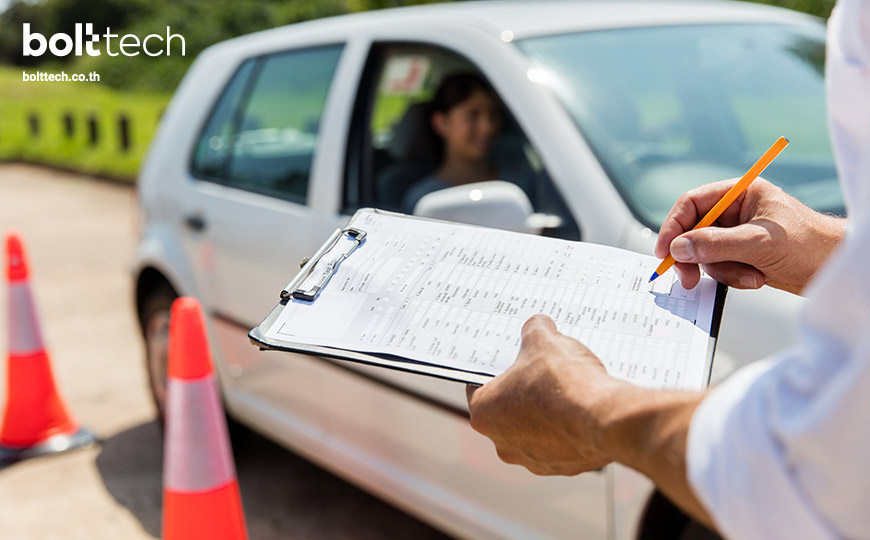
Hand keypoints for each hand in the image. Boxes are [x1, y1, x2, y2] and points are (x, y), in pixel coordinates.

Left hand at [467, 315, 714, 526]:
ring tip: (567, 388)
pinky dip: (569, 427)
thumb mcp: (544, 340)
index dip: (497, 368)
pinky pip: (561, 442)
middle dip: (524, 389)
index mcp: (484, 413)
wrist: (605, 418)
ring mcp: (533, 460)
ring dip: (547, 411)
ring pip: (535, 428)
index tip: (511, 358)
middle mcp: (502, 443)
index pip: (479, 385)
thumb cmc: (564, 383)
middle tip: (542, 370)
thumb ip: (534, 330)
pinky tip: (582, 408)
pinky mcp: (562, 467)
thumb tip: (538, 326)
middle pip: (507, 409)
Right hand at [655, 178, 844, 293]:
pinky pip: (720, 267)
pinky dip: (733, 277)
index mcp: (740, 193)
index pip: (693, 204)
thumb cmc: (810, 244)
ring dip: (723, 270)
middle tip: (688, 278)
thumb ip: (715, 244)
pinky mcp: (742, 255)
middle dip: (695, 256)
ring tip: (750, 275)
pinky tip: (757, 277)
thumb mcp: (758, 242)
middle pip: (694, 231)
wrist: (836, 269)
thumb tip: (679, 248)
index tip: (665, 252)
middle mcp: (736, 211)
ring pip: (705, 254)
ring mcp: (738, 234)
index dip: (674, 226)